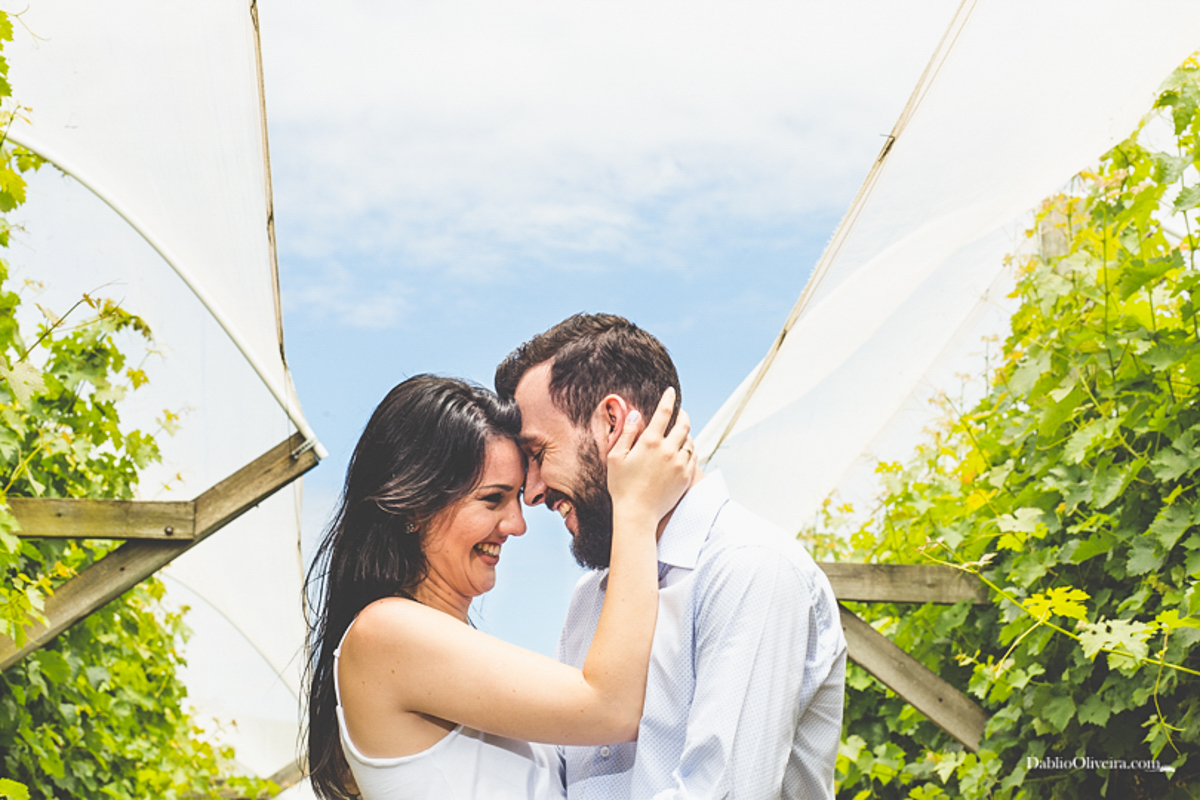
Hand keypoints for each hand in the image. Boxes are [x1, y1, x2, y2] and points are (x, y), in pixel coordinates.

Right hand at [607, 387, 695, 525]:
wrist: (638, 514)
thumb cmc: (622, 486)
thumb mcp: (616, 457)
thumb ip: (627, 432)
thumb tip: (637, 414)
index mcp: (650, 442)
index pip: (664, 412)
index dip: (668, 399)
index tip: (671, 392)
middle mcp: (669, 450)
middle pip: (683, 424)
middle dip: (682, 414)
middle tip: (680, 412)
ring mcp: (680, 464)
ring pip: (690, 440)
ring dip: (686, 433)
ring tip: (680, 432)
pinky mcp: (686, 477)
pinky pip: (693, 456)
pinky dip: (690, 449)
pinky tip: (684, 450)